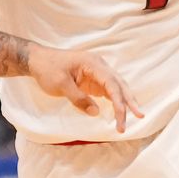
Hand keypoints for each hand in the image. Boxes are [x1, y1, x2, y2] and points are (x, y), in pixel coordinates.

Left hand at [26, 45, 144, 131]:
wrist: (37, 60)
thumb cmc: (48, 69)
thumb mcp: (60, 84)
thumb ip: (78, 98)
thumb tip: (96, 112)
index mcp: (93, 63)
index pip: (112, 83)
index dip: (119, 101)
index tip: (122, 116)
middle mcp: (99, 66)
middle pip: (119, 84)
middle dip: (129, 101)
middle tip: (140, 116)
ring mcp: (97, 73)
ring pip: (117, 88)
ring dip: (124, 102)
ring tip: (135, 117)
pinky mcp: (93, 81)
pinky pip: (108, 91)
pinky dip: (115, 101)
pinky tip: (120, 113)